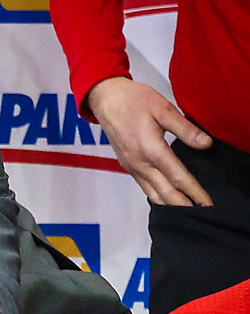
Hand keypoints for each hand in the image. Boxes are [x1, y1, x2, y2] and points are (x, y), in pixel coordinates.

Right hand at [87, 77, 212, 206]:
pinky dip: (157, 197)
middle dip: (184, 205)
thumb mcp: (164, 109)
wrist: (106, 100)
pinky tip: (167, 199)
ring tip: (187, 211)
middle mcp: (140, 163)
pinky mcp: (128, 166)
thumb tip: (205, 144)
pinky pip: (144, 187)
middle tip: (202, 213)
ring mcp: (132, 167)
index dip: (195, 191)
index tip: (207, 202)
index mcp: (151, 149)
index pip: (178, 177)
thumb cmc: (134, 101)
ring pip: (153, 194)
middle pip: (165, 193)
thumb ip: (185, 129)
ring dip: (170, 205)